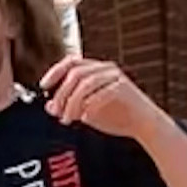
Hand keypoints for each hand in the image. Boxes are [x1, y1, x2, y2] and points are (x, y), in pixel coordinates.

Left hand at [41, 54, 164, 142]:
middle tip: (56, 113)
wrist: (143, 125)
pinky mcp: (124, 88)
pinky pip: (102, 93)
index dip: (55, 71)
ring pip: (86, 83)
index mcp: (96, 70)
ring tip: (68, 119)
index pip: (72, 62)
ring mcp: (116, 77)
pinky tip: (85, 117)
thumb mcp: (87, 112)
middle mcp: (106, 69)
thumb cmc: (116, 116)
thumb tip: (49, 106)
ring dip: (72, 102)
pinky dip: (90, 105)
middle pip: (76, 74)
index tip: (43, 86)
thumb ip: (69, 107)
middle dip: (61, 94)